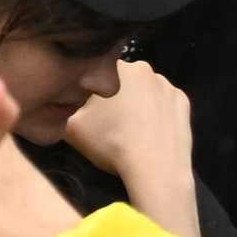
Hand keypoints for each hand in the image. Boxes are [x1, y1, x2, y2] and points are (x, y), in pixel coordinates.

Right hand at [64, 56, 199, 236]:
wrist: (155, 169)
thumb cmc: (110, 141)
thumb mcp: (68, 124)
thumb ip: (58, 105)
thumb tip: (51, 99)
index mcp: (116, 66)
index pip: (95, 72)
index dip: (87, 90)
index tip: (87, 110)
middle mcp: (145, 68)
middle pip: (120, 79)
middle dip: (112, 95)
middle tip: (105, 121)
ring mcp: (168, 86)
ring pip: (143, 90)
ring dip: (135, 102)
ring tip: (128, 128)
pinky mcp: (185, 104)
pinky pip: (163, 102)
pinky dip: (155, 112)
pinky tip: (148, 130)